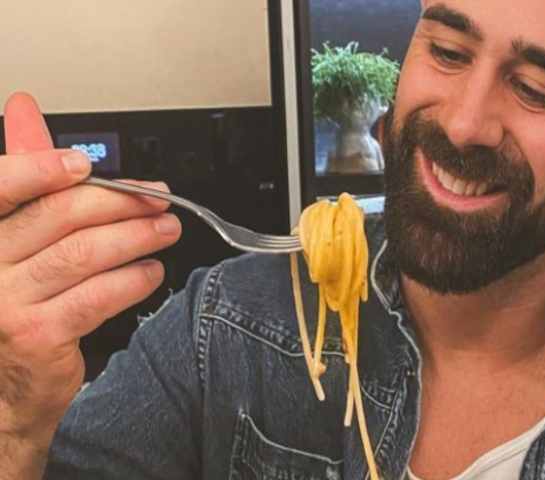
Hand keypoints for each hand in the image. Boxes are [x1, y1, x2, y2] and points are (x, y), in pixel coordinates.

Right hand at [0, 93, 181, 475]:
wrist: (4, 386)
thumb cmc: (15, 301)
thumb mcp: (13, 236)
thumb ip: (26, 177)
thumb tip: (24, 109)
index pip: (0, 185)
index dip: (42, 167)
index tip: (87, 164)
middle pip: (61, 215)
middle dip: (121, 202)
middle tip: (159, 200)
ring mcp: (6, 303)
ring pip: (84, 253)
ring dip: (138, 236)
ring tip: (167, 231)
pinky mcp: (37, 335)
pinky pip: (97, 296)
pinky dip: (133, 279)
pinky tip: (151, 272)